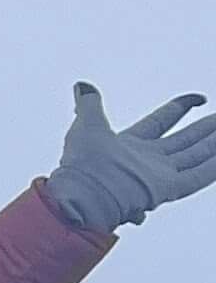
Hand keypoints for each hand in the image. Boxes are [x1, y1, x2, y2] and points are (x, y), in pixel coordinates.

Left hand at [44, 82, 215, 232]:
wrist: (81, 197)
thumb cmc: (80, 167)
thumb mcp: (86, 126)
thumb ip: (89, 105)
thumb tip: (81, 85)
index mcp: (130, 144)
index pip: (162, 121)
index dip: (180, 108)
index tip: (198, 98)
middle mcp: (147, 160)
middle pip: (185, 141)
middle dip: (205, 129)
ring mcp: (158, 176)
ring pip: (195, 156)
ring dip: (213, 145)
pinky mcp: (166, 189)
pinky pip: (196, 177)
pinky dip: (211, 168)